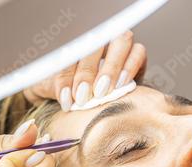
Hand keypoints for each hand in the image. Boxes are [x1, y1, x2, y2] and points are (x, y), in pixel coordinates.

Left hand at [23, 31, 146, 110]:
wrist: (81, 100)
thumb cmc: (64, 91)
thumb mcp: (52, 89)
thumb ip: (57, 88)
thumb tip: (66, 96)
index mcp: (73, 45)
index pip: (70, 53)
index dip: (68, 74)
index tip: (66, 96)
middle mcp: (97, 42)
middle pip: (96, 43)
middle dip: (88, 72)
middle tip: (83, 96)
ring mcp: (117, 47)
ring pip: (121, 41)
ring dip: (111, 67)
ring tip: (101, 92)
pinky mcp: (135, 58)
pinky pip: (138, 52)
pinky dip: (129, 67)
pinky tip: (119, 85)